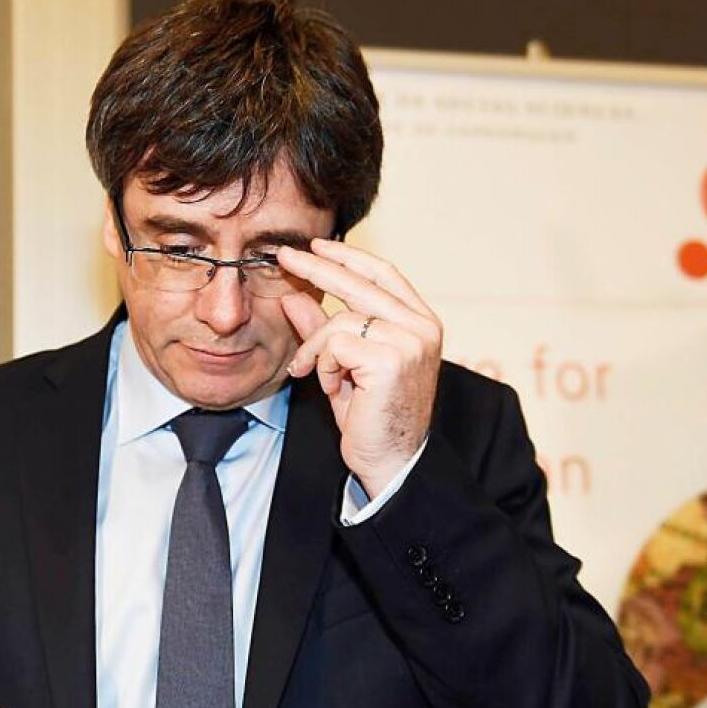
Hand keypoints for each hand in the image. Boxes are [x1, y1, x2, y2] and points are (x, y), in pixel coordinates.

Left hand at [277, 238, 442, 496]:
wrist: (391, 461)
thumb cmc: (372, 416)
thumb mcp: (343, 366)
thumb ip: (322, 330)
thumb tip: (294, 296)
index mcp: (420, 323)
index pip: (384, 274)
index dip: (349, 257)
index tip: (317, 245)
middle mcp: (421, 327)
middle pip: (361, 282)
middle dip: (317, 268)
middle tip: (285, 256)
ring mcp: (409, 341)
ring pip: (340, 320)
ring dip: (317, 350)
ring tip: (320, 377)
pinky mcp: (390, 360)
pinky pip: (334, 345)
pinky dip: (323, 367)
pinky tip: (335, 389)